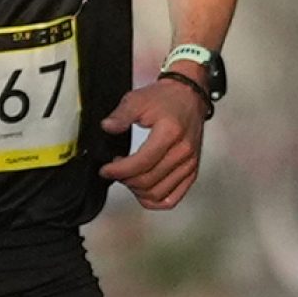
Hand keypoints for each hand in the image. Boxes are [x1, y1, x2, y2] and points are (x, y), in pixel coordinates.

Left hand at [99, 79, 205, 209]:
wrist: (188, 96)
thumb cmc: (167, 99)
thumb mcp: (138, 99)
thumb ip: (121, 115)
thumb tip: (108, 127)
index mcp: (170, 133)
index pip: (141, 163)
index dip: (119, 170)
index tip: (106, 169)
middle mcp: (183, 152)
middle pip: (148, 181)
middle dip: (125, 180)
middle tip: (115, 171)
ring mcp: (189, 164)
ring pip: (157, 194)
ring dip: (137, 191)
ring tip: (128, 178)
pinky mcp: (191, 172)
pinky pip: (171, 199)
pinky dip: (154, 200)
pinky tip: (142, 191)